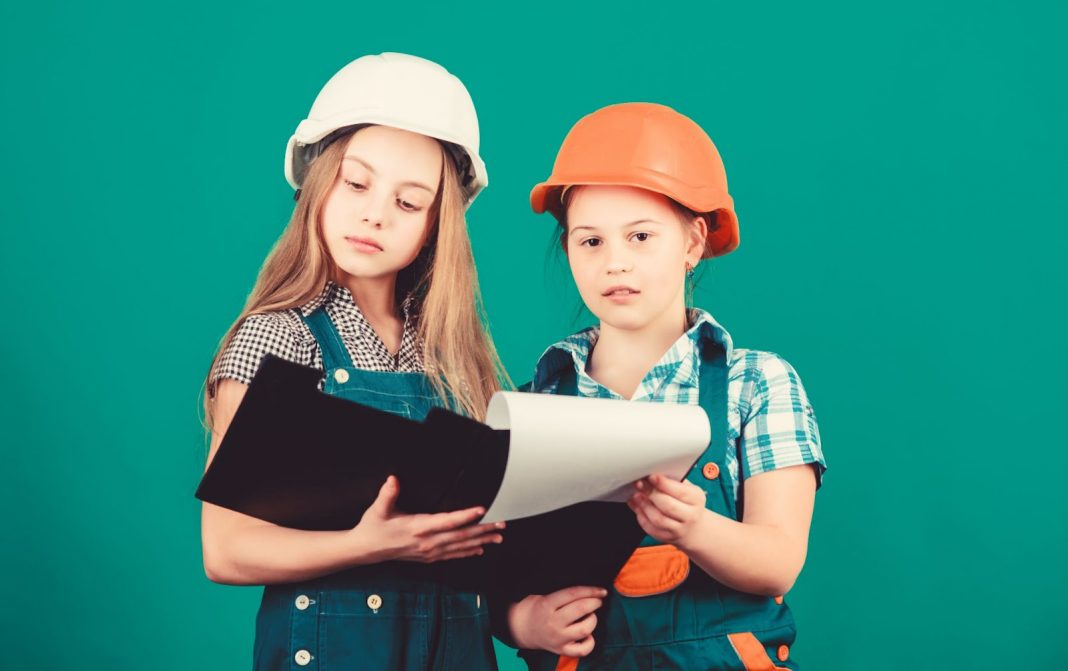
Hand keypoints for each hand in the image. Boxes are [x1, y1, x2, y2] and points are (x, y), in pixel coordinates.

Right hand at [350, 475, 504, 563]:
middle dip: (483, 529)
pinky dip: (468, 552)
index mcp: (418, 527)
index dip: (466, 516)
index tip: (482, 509)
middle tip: (501, 524)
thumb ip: (387, 493)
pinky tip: (480, 549)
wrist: (365, 550)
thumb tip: (393, 479)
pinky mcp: (428, 557)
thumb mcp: (377, 509)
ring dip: (481, 541)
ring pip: (460, 547)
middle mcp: (427, 542)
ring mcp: (429, 552)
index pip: (447, 521)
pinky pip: (453, 555)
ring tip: (498, 537)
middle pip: (461, 536)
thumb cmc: (373, 527)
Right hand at [508, 586, 606, 655]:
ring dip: (593, 619)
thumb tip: (589, 592)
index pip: (573, 594)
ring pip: (585, 629)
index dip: (590, 590)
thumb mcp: (544, 596)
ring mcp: (557, 638)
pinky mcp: (561, 650)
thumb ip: (563, 595)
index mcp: (547, 605)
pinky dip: (590, 642)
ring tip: (590, 616)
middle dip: (595, 602)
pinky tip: (587, 634)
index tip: (602, 590)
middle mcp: (553, 622)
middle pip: (581, 609)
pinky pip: (583, 650)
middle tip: (598, 600)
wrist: (520, 629)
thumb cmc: (535, 608)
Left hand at [627, 473, 706, 548]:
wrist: (693, 526)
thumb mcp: (687, 488)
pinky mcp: (667, 537)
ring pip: (658, 519)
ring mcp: (679, 529)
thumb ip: (672, 480)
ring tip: (636, 496)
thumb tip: (653, 470)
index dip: (663, 484)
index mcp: (696, 499)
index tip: (651, 476)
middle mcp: (690, 516)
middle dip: (651, 494)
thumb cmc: (687, 502)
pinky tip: (637, 507)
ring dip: (644, 506)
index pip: (680, 492)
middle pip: (668, 506)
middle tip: (640, 484)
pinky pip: (650, 529)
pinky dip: (641, 517)